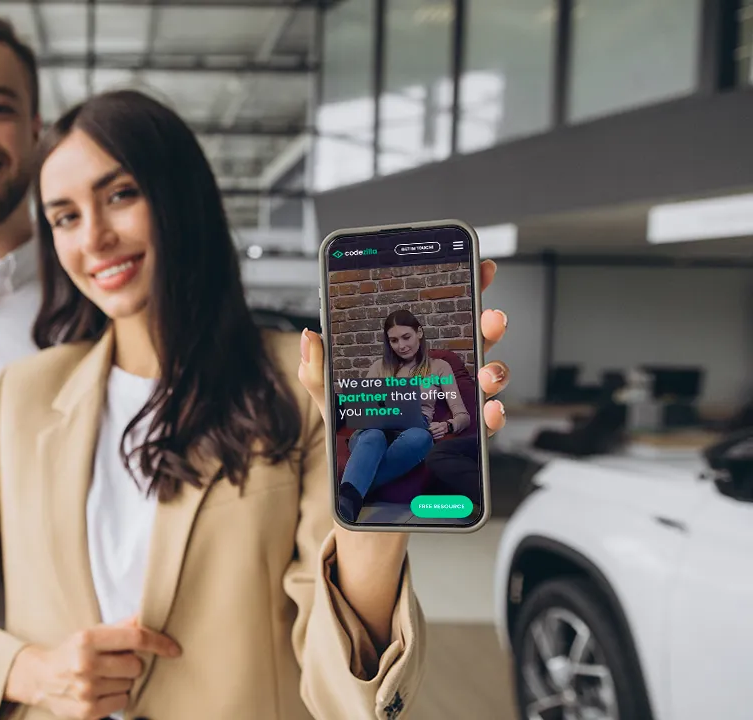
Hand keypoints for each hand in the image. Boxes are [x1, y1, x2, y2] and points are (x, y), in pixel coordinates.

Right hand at [4, 616, 180, 719]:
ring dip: (122, 681)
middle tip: (113, 663)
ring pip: (130, 685)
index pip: (135, 638)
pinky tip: (100, 691)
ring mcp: (86, 690)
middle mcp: (85, 664)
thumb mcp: (91, 633)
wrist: (39, 678)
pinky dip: (116, 697)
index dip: (159, 643)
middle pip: (136, 665)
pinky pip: (122, 703)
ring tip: (103, 677)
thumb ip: (122, 626)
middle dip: (131, 664)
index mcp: (86, 639)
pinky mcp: (87, 711)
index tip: (174, 649)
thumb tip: (148, 614)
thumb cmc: (71, 652)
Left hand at [296, 259, 511, 650]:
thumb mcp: (331, 408)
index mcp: (402, 365)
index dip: (455, 291)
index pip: (431, 320)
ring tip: (490, 368)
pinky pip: (480, 426)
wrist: (362, 503)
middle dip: (484, 324)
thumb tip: (309, 336)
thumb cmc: (352, 448)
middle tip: (490, 316)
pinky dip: (489, 416)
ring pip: (481, 380)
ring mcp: (448, 411)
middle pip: (466, 343)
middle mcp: (431, 382)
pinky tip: (486, 411)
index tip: (472, 267)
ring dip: (493, 369)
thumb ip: (320, 374)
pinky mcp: (456, 443)